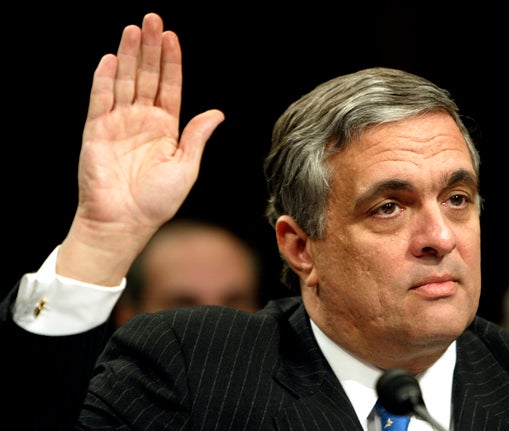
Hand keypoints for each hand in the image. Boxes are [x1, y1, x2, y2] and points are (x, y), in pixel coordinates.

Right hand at [58, 13, 224, 284]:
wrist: (125, 222)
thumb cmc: (157, 201)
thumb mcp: (186, 166)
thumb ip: (196, 136)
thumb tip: (217, 113)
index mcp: (165, 128)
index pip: (169, 87)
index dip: (170, 62)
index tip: (172, 37)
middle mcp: (142, 120)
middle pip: (146, 77)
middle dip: (150, 49)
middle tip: (152, 19)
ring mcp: (118, 123)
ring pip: (124, 82)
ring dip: (128, 56)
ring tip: (133, 30)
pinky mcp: (97, 131)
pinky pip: (100, 100)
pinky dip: (105, 80)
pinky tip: (110, 59)